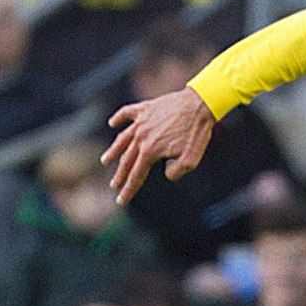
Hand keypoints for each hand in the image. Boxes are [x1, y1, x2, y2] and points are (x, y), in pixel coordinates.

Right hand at [105, 86, 216, 202]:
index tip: (120, 201)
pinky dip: (119, 118)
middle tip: (114, 186)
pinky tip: (112, 123)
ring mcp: (142, 121)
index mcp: (150, 151)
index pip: (136, 175)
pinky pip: (127, 113)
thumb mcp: (191, 160)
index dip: (128, 190)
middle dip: (120, 175)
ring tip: (105, 161)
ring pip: (123, 138)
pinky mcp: (146, 108)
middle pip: (127, 160)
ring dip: (114, 151)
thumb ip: (176, 172)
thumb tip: (166, 173)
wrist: (199, 104)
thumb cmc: (197, 133)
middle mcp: (141, 136)